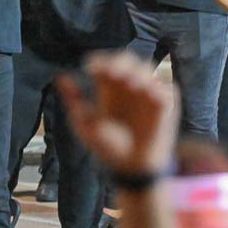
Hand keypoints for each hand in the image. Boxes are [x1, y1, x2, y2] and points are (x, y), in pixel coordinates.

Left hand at [57, 51, 176, 176]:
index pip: (103, 63)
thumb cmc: (107, 147)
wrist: (130, 168)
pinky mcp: (165, 105)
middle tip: (115, 73)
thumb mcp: (86, 126)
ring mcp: (147, 92)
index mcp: (107, 86)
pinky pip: (168, 89)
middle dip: (120, 63)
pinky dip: (161, 88)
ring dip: (140, 73)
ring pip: (148, 69)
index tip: (92, 70)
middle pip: (126, 60)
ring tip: (133, 84)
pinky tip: (152, 94)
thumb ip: (74, 101)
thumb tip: (60, 78)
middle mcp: (127, 85)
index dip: (99, 62)